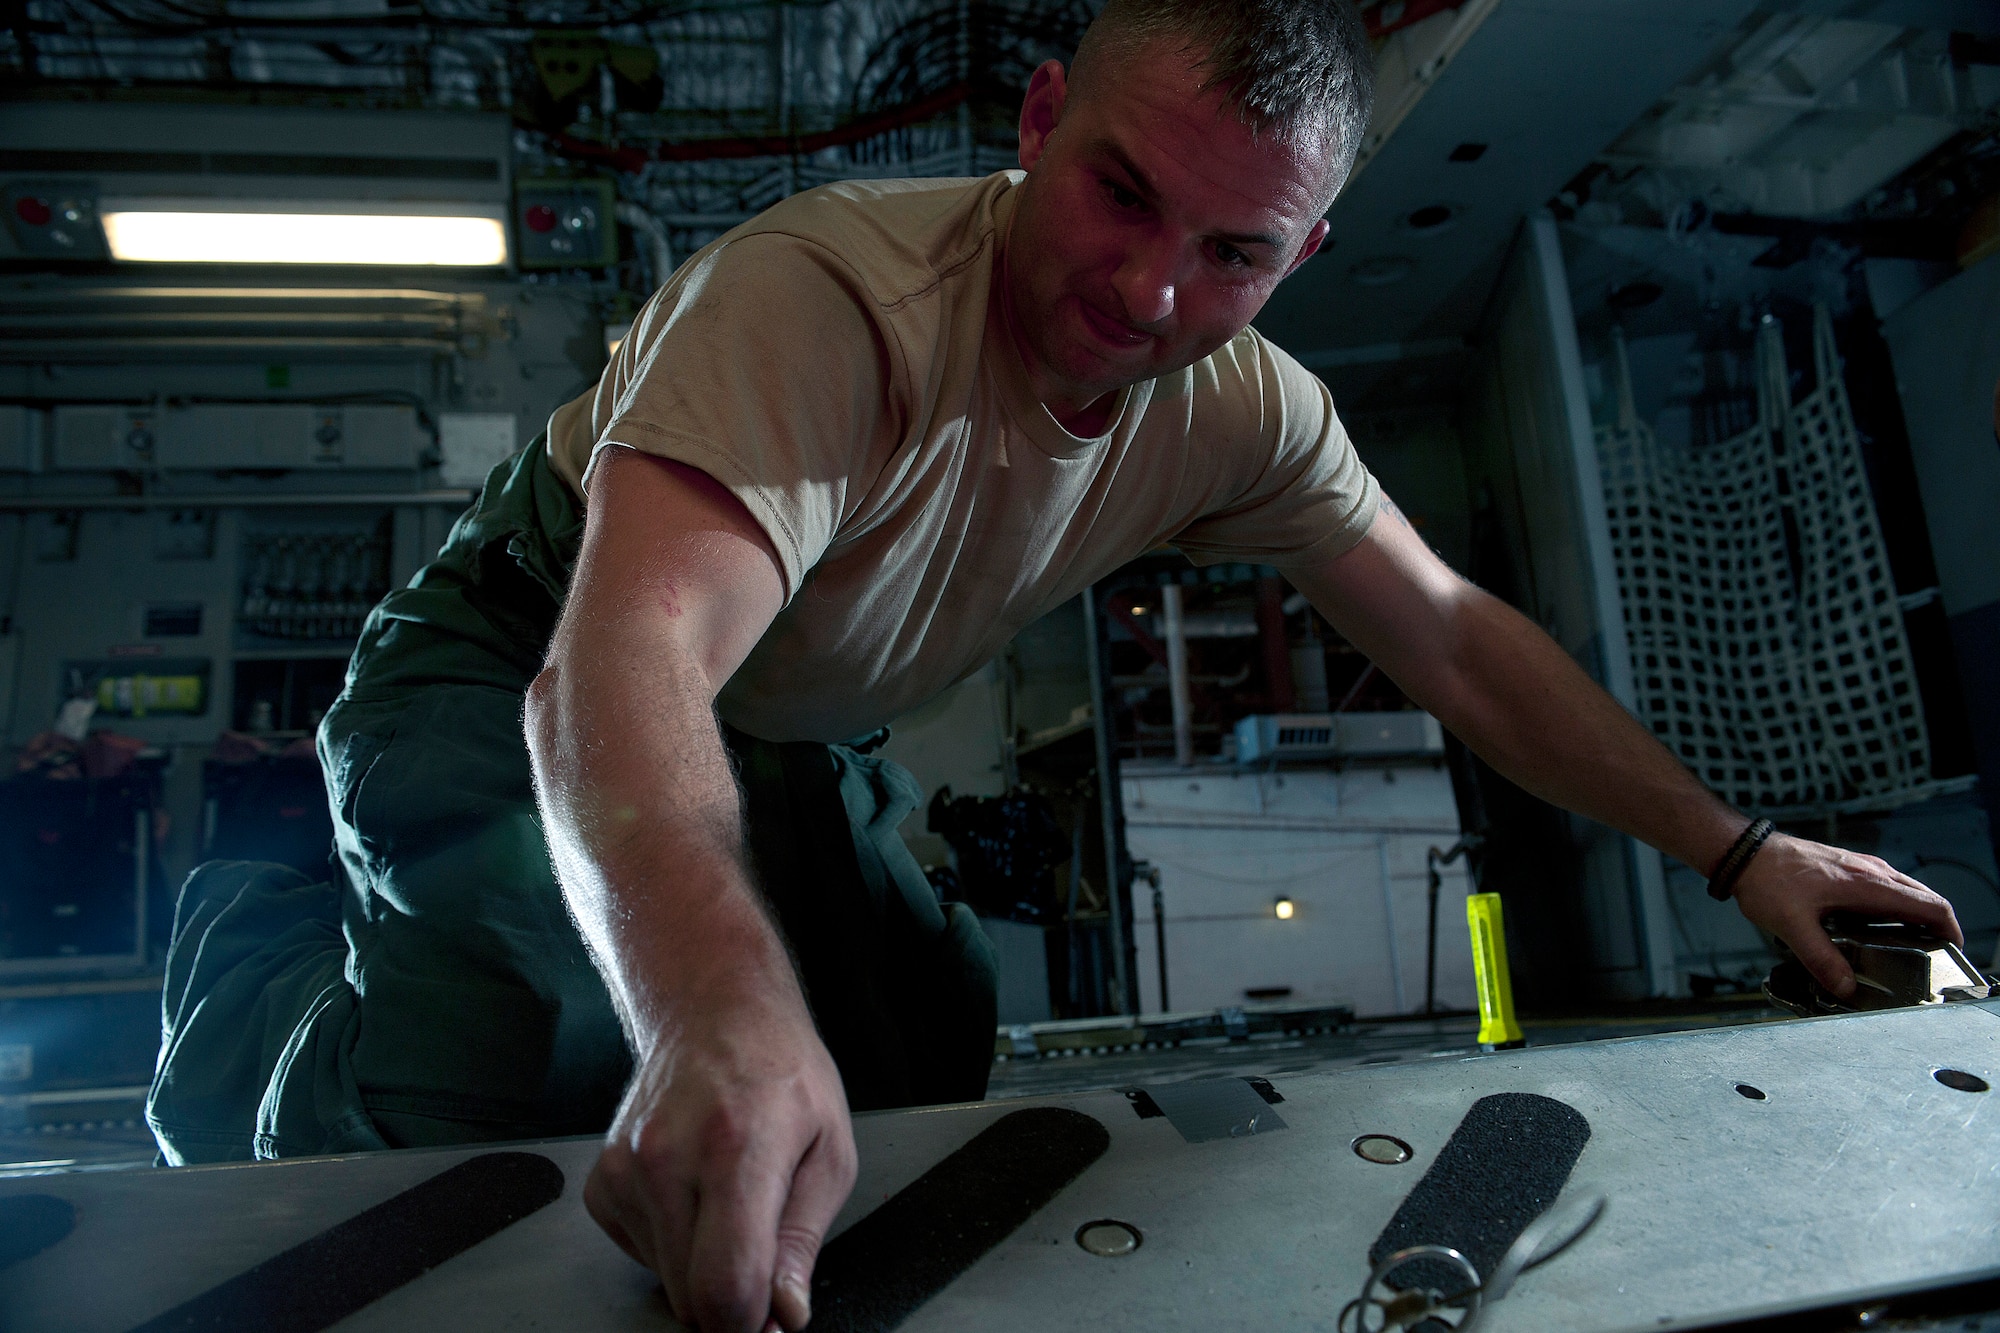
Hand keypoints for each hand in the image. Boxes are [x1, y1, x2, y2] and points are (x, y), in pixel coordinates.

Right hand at [584, 982, 856, 1332]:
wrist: (716, 1015)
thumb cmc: (780, 1072)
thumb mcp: (830, 1151)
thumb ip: (803, 1242)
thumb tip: (784, 1313)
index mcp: (736, 1150)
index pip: (726, 1287)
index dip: (753, 1320)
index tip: (772, 1313)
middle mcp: (668, 1161)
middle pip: (692, 1297)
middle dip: (733, 1294)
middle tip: (762, 1246)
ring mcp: (626, 1172)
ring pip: (666, 1282)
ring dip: (702, 1264)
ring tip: (729, 1200)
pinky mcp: (602, 1183)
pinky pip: (641, 1254)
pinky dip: (673, 1243)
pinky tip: (696, 1192)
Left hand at [1731, 832, 1962, 997]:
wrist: (1745, 852)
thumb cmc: (1767, 881)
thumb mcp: (1791, 926)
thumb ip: (1821, 959)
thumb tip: (1846, 988)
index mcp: (1868, 885)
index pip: (1930, 905)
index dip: (1951, 931)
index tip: (1953, 955)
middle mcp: (1873, 872)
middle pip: (1925, 898)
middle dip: (1938, 928)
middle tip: (1933, 960)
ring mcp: (1861, 866)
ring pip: (1906, 892)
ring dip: (1917, 917)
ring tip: (1910, 950)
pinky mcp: (1848, 867)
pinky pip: (1886, 888)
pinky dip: (1896, 908)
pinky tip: (1878, 930)